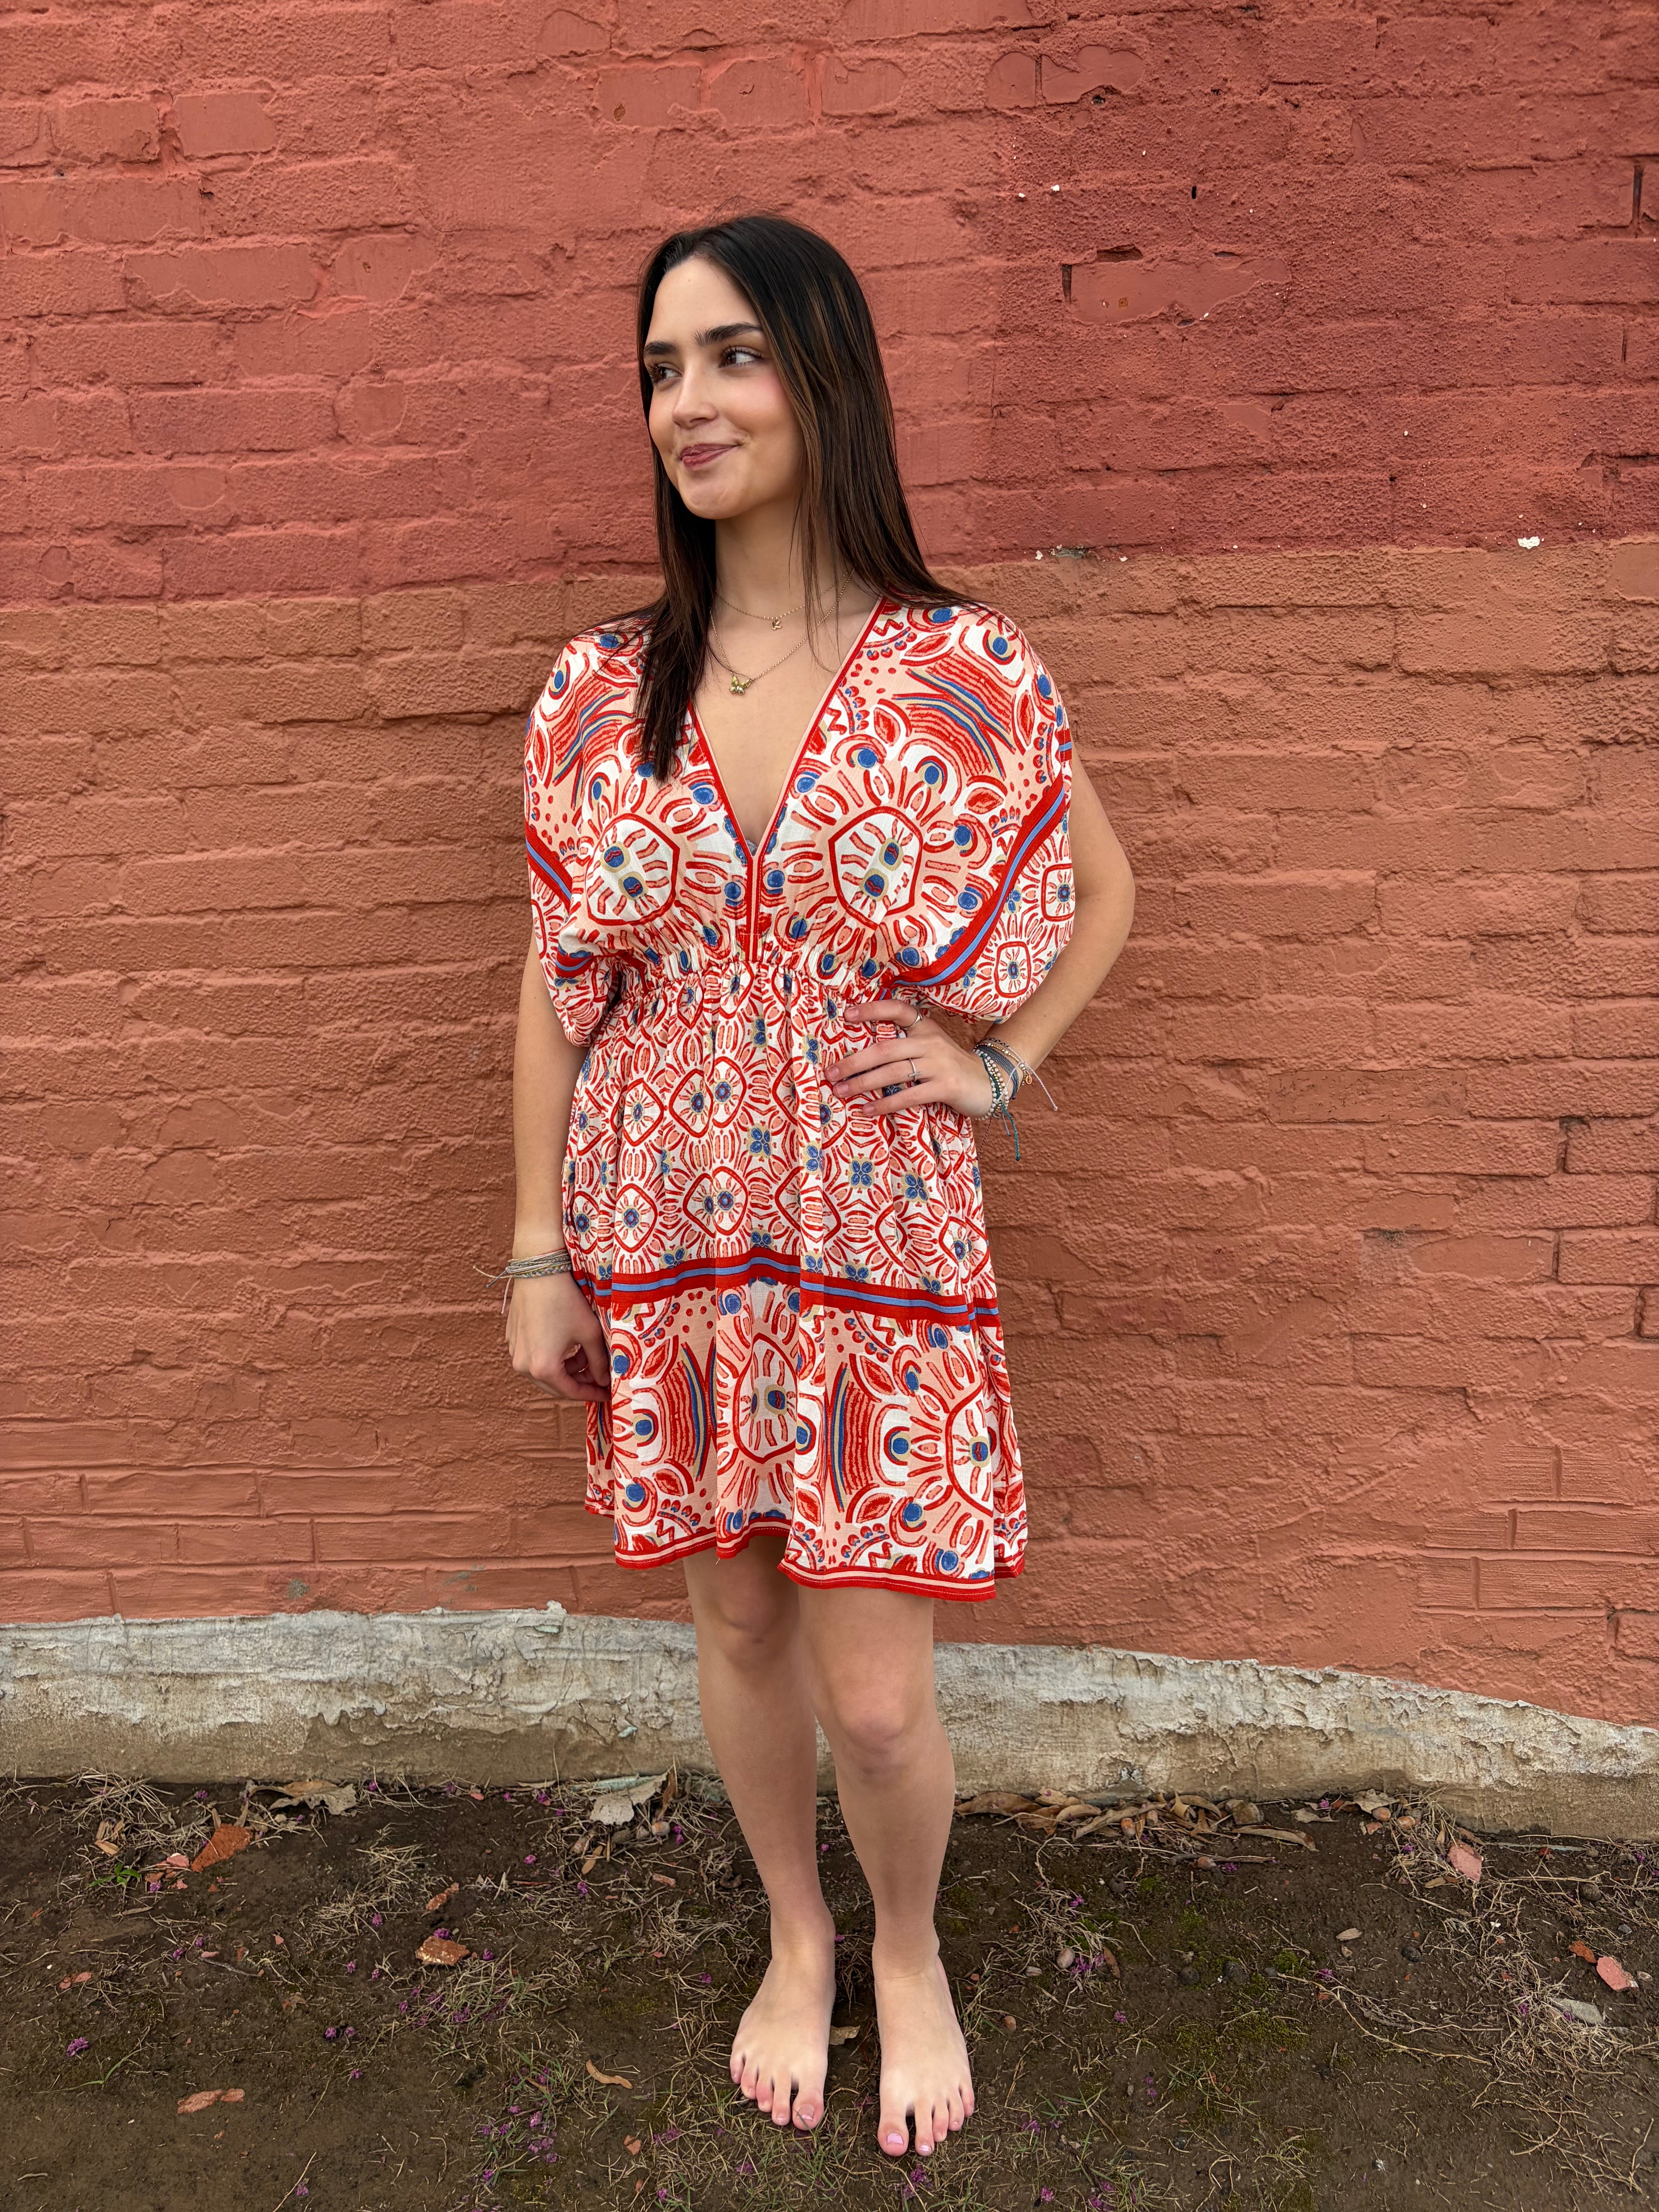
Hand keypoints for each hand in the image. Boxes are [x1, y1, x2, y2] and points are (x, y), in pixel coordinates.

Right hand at [504, 1269, 609, 1402]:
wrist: (539, 1272)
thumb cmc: (566, 1302)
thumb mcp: (589, 1333)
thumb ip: (599, 1361)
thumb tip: (605, 1380)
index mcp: (543, 1368)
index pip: (571, 1392)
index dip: (591, 1394)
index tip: (607, 1394)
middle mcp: (523, 1366)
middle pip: (555, 1386)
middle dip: (578, 1382)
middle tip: (598, 1376)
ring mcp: (515, 1352)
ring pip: (544, 1372)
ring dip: (565, 1369)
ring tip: (584, 1355)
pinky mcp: (512, 1339)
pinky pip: (533, 1358)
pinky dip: (551, 1358)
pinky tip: (567, 1344)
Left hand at [826, 999, 996, 1117]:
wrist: (988, 1082)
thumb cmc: (950, 1066)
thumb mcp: (930, 1046)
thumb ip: (904, 1044)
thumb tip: (862, 1054)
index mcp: (925, 1027)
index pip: (898, 1010)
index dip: (873, 1010)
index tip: (847, 1015)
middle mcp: (930, 1042)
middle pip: (884, 1049)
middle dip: (853, 1061)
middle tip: (830, 1073)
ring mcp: (939, 1064)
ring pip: (893, 1072)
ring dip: (862, 1083)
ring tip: (841, 1091)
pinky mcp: (945, 1087)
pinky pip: (908, 1096)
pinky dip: (885, 1104)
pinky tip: (867, 1109)